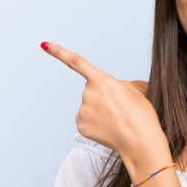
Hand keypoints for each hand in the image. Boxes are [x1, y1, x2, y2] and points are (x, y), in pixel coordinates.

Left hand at [40, 42, 160, 157]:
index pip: (76, 62)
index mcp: (101, 80)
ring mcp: (82, 111)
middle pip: (92, 91)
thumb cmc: (141, 115)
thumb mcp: (135, 91)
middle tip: (121, 109)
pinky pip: (87, 121)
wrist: (140, 141)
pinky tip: (109, 129)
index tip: (44, 44)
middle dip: (104, 98)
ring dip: (101, 112)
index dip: (59, 52)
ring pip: (89, 107)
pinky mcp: (81, 126)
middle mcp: (87, 94)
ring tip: (117, 120)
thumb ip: (118, 85)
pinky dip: (97, 124)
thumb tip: (112, 90)